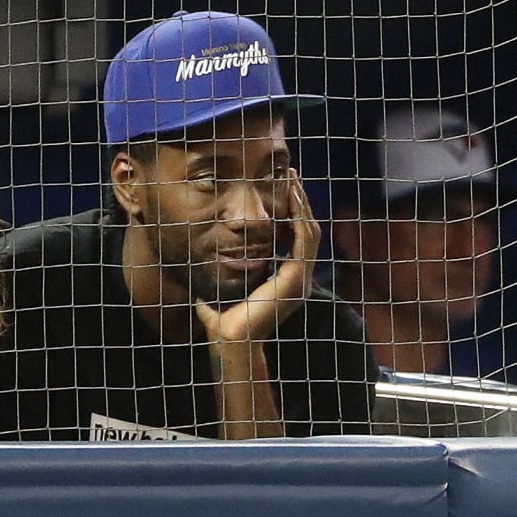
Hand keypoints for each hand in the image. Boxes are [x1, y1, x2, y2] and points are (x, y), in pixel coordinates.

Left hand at [195, 168, 320, 343]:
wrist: (229, 341)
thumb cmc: (223, 320)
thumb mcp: (226, 287)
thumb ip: (223, 274)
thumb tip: (207, 259)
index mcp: (288, 280)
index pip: (297, 238)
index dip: (292, 213)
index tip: (283, 189)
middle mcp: (299, 279)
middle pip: (307, 230)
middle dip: (299, 201)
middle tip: (291, 175)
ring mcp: (300, 280)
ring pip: (309, 231)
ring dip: (301, 204)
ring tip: (292, 180)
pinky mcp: (295, 279)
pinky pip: (303, 240)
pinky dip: (299, 217)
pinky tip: (292, 198)